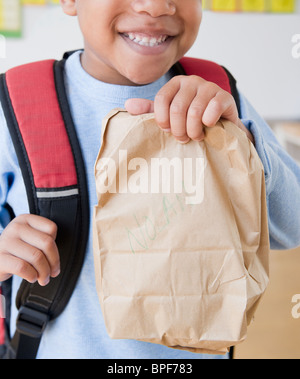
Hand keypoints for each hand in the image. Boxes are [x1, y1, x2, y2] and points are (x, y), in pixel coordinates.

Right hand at [0, 214, 59, 285]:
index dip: (56, 247)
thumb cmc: (17, 251)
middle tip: (53, 273)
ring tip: (43, 278)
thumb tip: (55, 264)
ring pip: (37, 257)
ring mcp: (6, 241)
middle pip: (47, 243)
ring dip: (44, 272)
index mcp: (25, 219)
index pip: (51, 229)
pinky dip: (32, 275)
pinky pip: (23, 267)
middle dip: (54, 262)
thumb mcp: (30, 239)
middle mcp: (15, 227)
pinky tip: (32, 277)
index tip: (52, 258)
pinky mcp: (0, 258)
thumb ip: (44, 242)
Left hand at [125, 75, 253, 143]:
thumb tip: (128, 105)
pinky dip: (208, 123)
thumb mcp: (170, 115)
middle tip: (182, 139)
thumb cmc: (191, 120)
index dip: (162, 120)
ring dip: (193, 131)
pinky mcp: (224, 96)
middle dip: (178, 130)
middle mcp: (192, 81)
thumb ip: (151, 111)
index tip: (167, 131)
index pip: (161, 100)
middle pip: (177, 109)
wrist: (220, 124)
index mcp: (175, 84)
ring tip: (195, 137)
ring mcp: (209, 87)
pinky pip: (212, 110)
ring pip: (194, 112)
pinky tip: (209, 127)